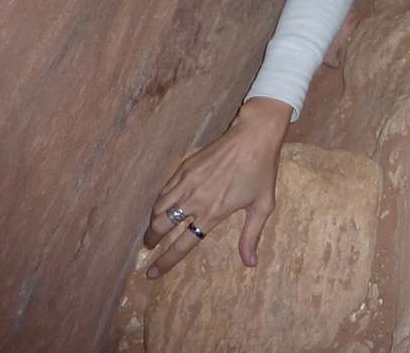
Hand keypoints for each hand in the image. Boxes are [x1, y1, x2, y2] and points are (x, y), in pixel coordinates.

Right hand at [140, 96, 290, 278]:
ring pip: (159, 208)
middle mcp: (195, 200)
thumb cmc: (261, 171)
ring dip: (152, 223)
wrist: (253, 137)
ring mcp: (187, 182)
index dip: (165, 261)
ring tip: (151, 231)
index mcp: (213, 213)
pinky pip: (164, 190)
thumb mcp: (263, 205)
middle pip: (162, 226)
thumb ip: (251, 235)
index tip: (151, 273)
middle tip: (147, 248)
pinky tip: (161, 207)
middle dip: (151, 241)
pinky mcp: (184, 168)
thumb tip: (250, 263)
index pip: (183, 244)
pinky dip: (158, 202)